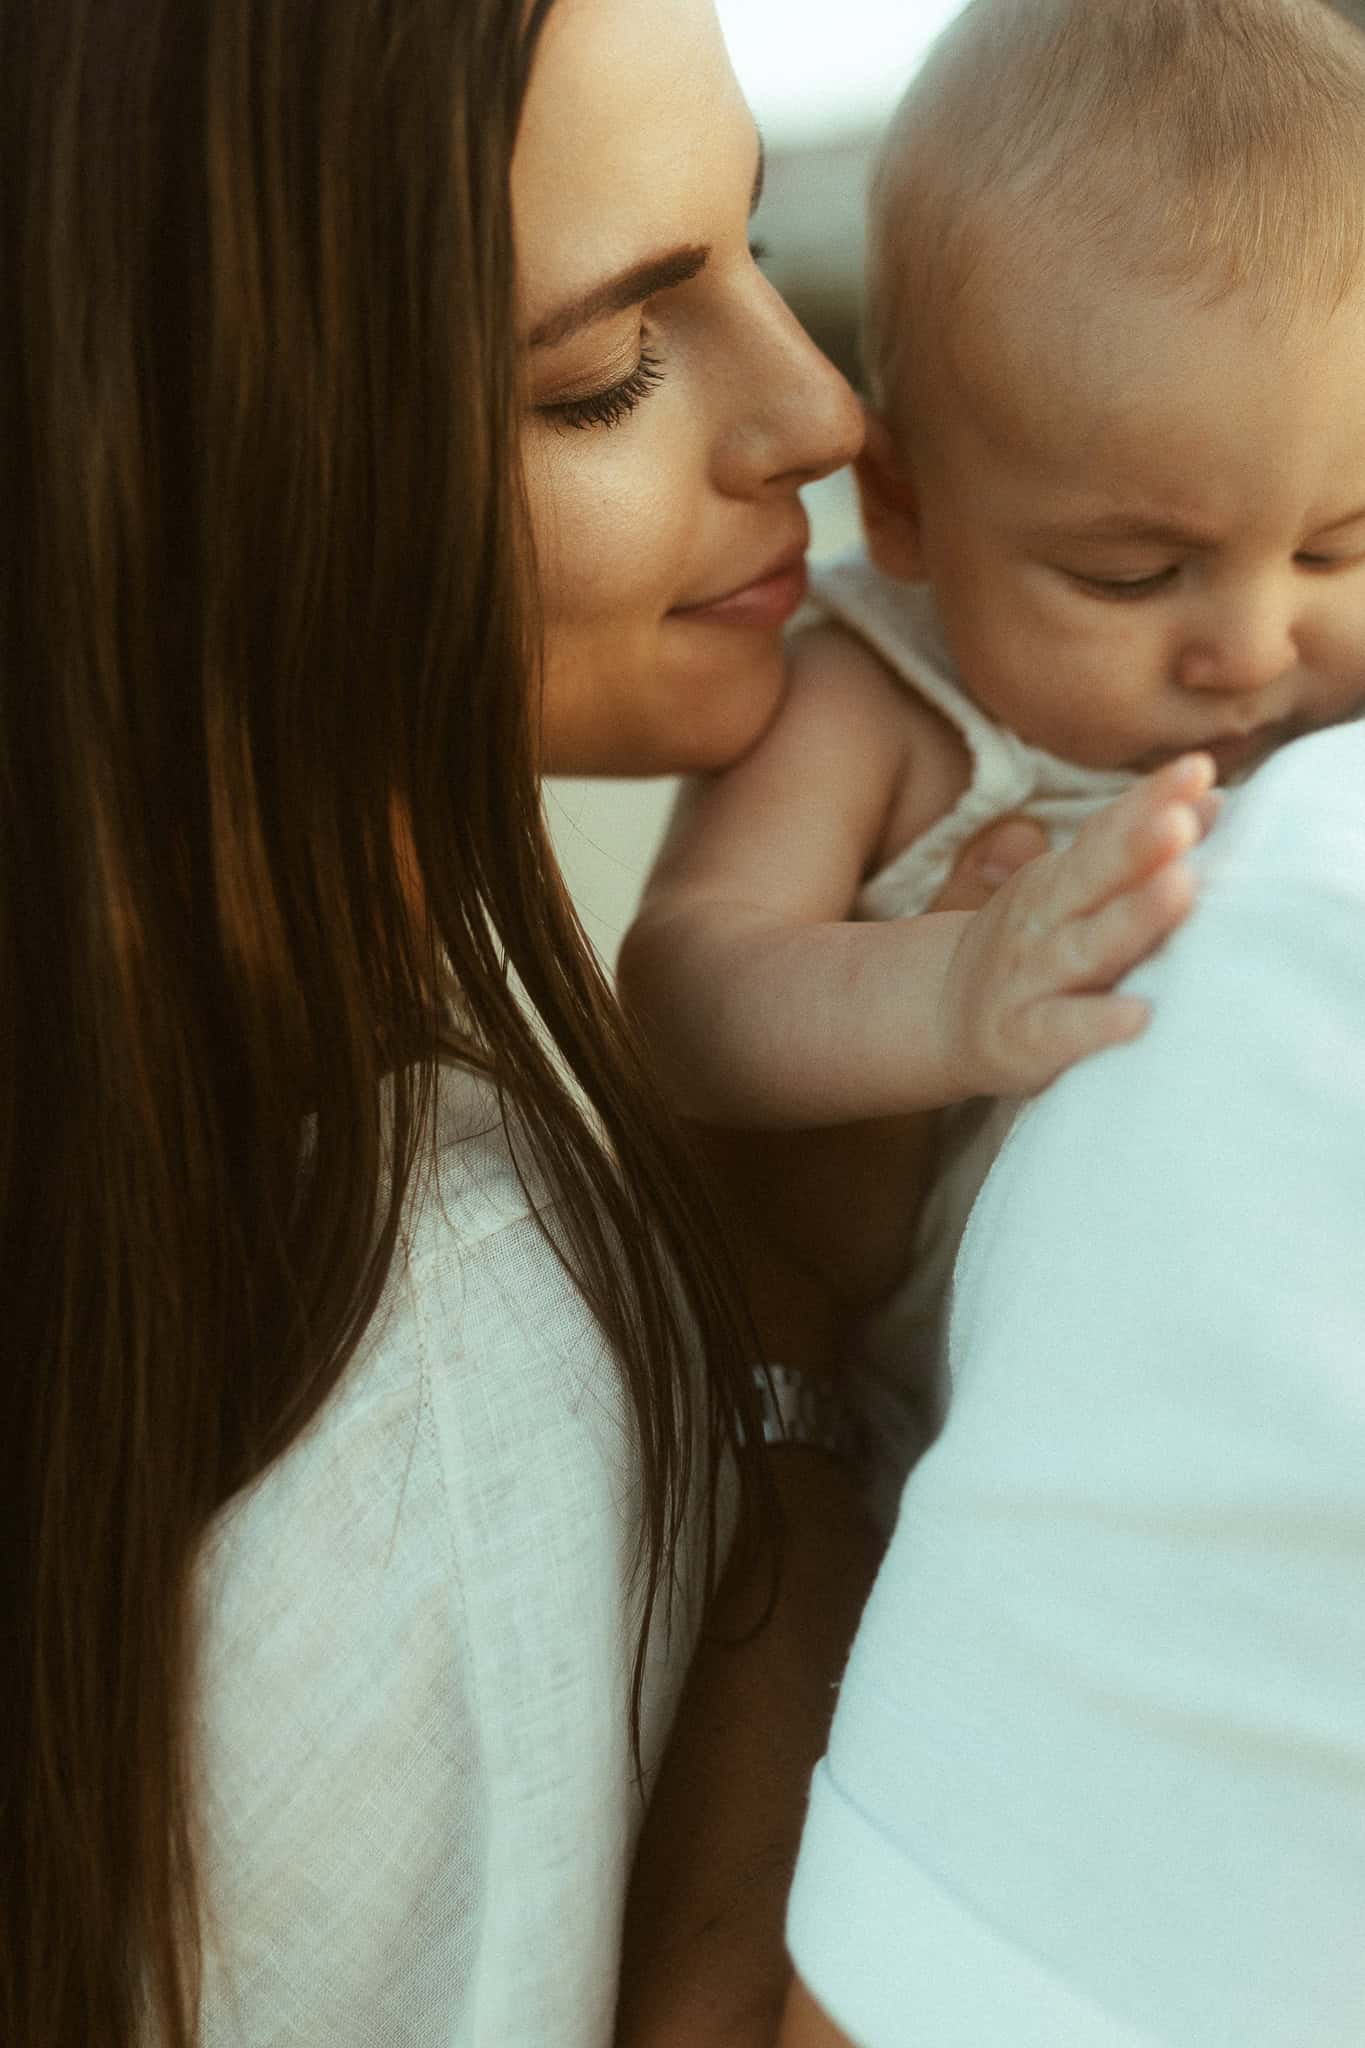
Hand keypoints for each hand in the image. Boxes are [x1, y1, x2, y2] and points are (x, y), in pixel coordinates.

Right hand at [939, 753, 1217, 1097]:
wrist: (945, 1012)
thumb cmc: (1038, 947)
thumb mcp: (1077, 892)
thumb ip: (1138, 852)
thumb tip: (1214, 800)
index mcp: (1062, 878)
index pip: (1106, 830)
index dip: (1148, 800)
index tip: (1197, 770)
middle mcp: (1043, 918)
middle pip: (1092, 877)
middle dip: (1138, 846)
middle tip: (1182, 822)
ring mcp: (1030, 977)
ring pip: (1084, 947)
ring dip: (1132, 918)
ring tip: (1180, 890)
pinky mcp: (1023, 1039)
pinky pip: (1061, 1031)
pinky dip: (1096, 1023)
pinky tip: (1139, 1016)